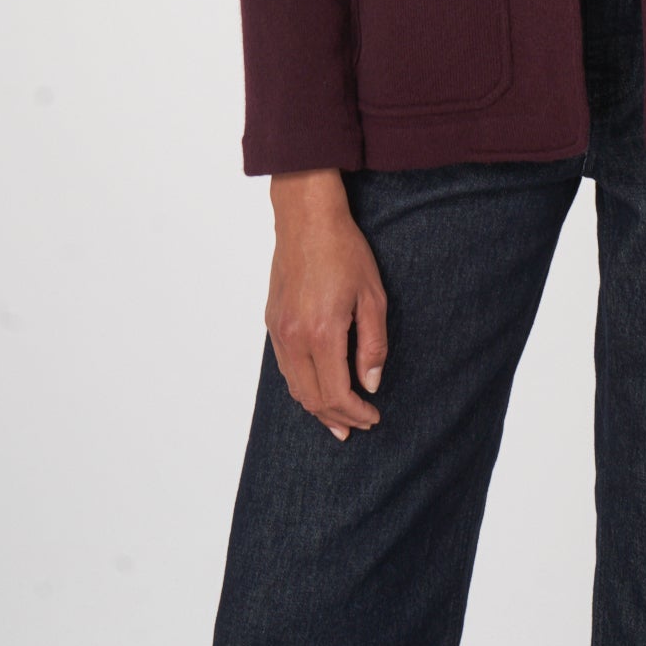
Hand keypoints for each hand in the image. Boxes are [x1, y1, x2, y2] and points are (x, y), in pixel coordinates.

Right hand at [266, 169, 387, 440]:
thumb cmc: (344, 251)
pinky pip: (284, 368)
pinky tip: (317, 389)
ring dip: (317, 408)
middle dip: (338, 418)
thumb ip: (373, 345)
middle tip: (359, 426)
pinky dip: (302, 387)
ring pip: (294, 388)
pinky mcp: (272, 323)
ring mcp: (279, 331)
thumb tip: (370, 384)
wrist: (307, 220)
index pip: (336, 394)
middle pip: (312, 399)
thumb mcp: (373, 296)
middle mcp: (294, 337)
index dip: (356, 413)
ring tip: (338, 420)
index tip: (373, 417)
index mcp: (322, 332)